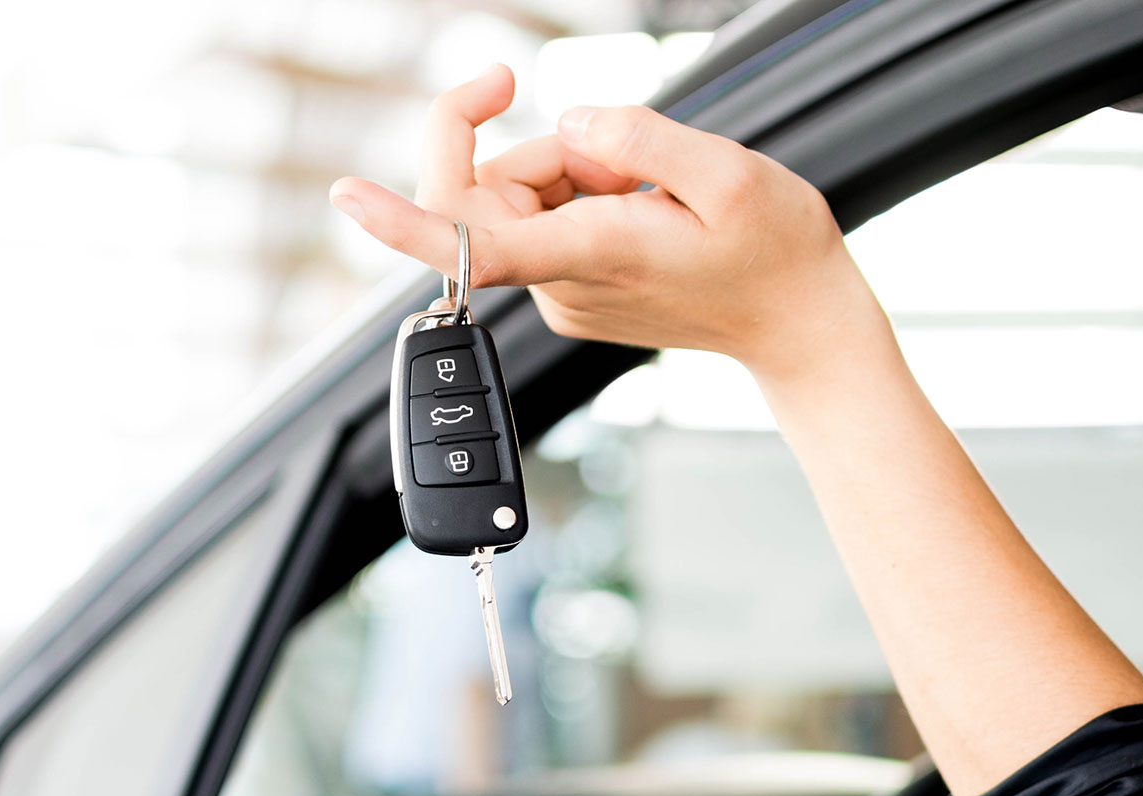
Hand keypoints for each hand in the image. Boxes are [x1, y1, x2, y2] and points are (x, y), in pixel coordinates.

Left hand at [328, 66, 889, 382]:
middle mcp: (559, 282)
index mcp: (591, 254)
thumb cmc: (774, 253)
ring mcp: (559, 292)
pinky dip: (581, 196)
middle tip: (624, 155)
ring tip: (649, 192)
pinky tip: (641, 211)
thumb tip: (573, 123)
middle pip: (488, 193)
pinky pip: (541, 221)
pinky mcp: (567, 291)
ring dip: (572, 171)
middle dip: (543, 151)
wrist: (797, 325)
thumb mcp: (731, 173)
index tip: (345, 195)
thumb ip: (641, 139)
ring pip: (517, 201)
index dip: (401, 220)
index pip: (472, 241)